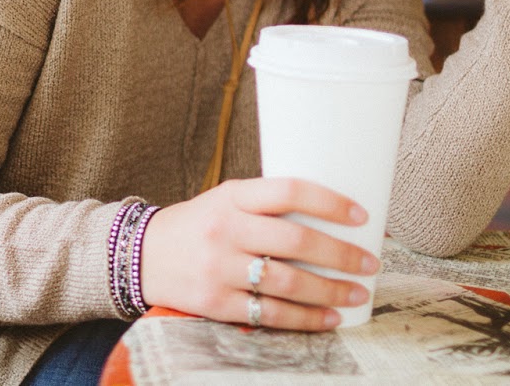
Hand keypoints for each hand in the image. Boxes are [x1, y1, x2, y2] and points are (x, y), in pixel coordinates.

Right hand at [137, 177, 377, 330]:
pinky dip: (304, 318)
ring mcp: (219, 268)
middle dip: (340, 254)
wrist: (140, 255)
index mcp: (232, 196)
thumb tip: (329, 220)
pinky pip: (268, 313)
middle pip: (295, 241)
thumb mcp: (225, 200)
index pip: (288, 191)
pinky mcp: (215, 303)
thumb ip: (266, 207)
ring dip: (330, 290)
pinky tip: (328, 318)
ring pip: (287, 282)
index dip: (329, 202)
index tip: (361, 215)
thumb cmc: (197, 225)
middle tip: (369, 262)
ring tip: (356, 293)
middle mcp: (226, 229)